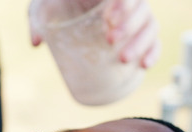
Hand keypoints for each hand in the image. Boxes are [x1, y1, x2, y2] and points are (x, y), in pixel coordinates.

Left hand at [29, 0, 160, 68]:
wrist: (65, 10)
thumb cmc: (55, 4)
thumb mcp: (43, 7)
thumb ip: (37, 19)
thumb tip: (36, 42)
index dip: (123, 4)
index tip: (108, 20)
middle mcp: (125, 1)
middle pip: (141, 8)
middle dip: (129, 25)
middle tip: (109, 41)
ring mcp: (134, 17)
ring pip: (150, 24)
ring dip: (141, 42)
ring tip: (123, 60)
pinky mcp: (138, 34)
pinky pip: (154, 40)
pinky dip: (154, 52)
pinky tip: (144, 65)